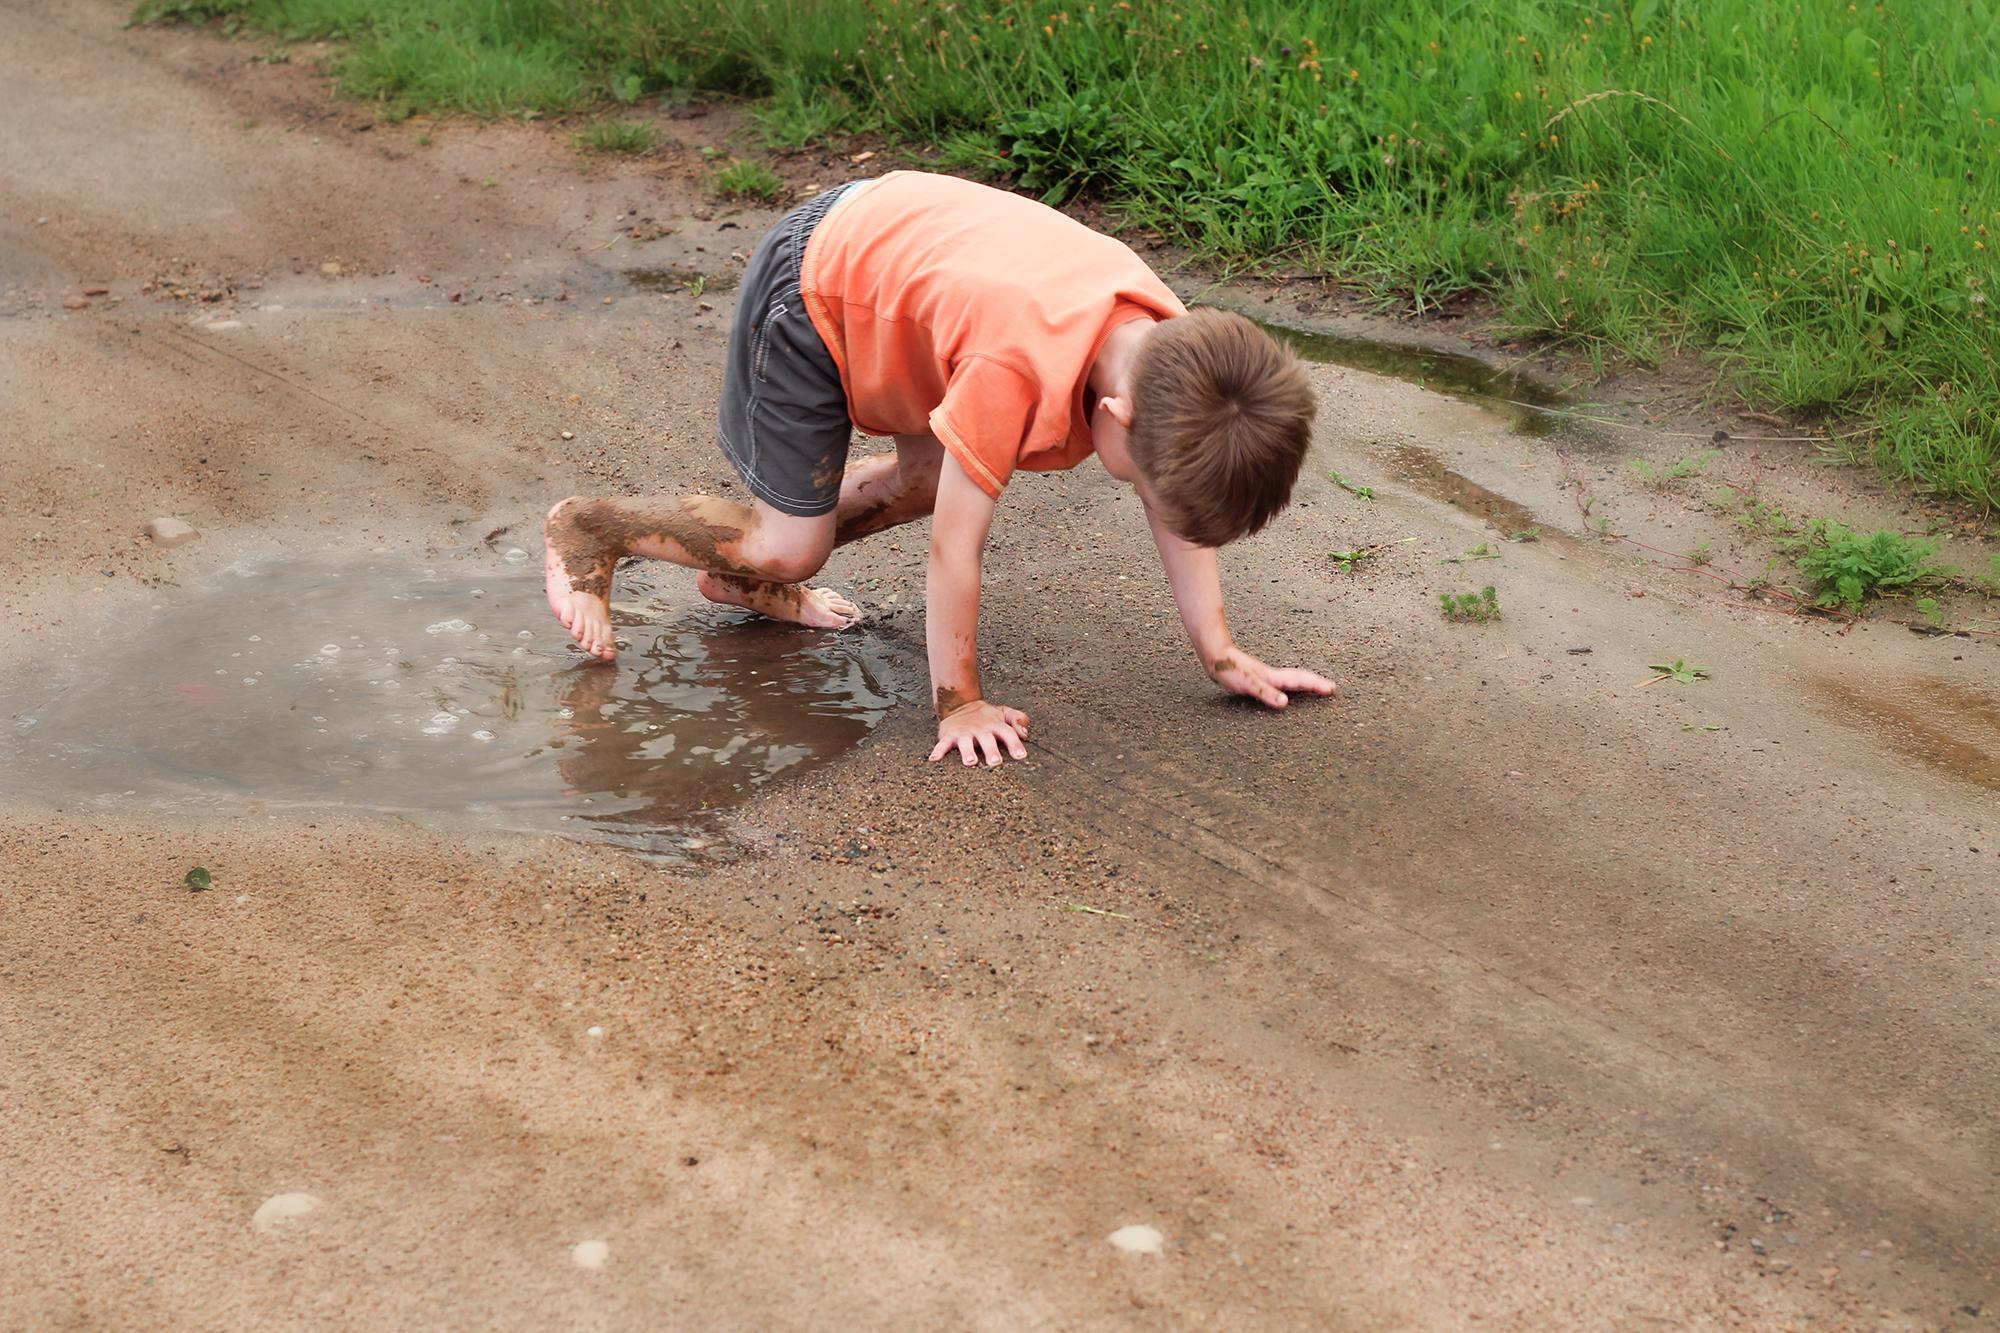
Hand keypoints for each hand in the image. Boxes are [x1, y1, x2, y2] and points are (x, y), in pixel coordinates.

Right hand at [929, 698, 1030, 766]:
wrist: (960, 704)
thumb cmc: (987, 716)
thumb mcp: (1004, 713)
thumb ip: (1018, 719)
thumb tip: (1025, 733)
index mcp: (995, 725)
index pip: (1007, 733)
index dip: (1015, 744)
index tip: (1021, 756)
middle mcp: (980, 729)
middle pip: (987, 739)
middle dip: (991, 750)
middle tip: (996, 762)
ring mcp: (964, 732)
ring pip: (966, 742)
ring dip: (967, 752)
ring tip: (970, 762)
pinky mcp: (949, 735)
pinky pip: (943, 743)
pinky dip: (938, 751)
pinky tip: (934, 759)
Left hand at [1207, 647, 1335, 708]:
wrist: (1215, 657)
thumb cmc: (1228, 669)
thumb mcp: (1246, 683)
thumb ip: (1265, 692)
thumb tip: (1285, 703)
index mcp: (1272, 677)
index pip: (1299, 681)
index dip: (1316, 685)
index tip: (1331, 689)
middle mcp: (1272, 676)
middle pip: (1299, 678)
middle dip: (1316, 684)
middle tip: (1331, 689)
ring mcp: (1266, 676)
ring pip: (1292, 679)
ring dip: (1306, 684)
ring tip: (1317, 689)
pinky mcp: (1259, 679)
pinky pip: (1281, 682)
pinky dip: (1291, 685)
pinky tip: (1288, 690)